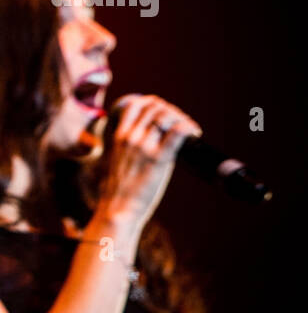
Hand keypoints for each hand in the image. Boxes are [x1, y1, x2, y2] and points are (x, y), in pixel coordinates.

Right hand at [99, 93, 200, 231]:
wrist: (118, 209)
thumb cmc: (119, 189)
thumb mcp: (117, 160)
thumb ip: (128, 146)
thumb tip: (146, 139)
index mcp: (119, 136)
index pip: (136, 105)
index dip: (153, 103)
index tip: (164, 112)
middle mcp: (130, 137)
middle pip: (155, 108)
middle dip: (172, 111)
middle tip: (181, 123)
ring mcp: (144, 147)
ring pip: (167, 116)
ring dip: (182, 118)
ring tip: (189, 129)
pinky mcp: (159, 159)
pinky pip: (179, 132)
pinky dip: (190, 128)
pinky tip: (195, 134)